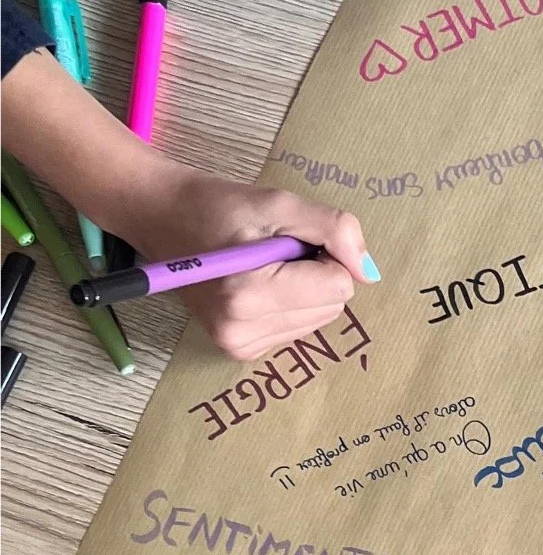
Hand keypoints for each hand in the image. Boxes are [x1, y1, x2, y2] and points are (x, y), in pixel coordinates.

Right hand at [121, 168, 375, 362]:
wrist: (163, 220)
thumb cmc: (219, 207)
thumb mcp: (280, 203)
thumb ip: (334, 230)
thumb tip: (368, 272)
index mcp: (249, 293)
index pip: (338, 286)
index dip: (325, 255)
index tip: (292, 238)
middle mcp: (242, 329)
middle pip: (332, 306)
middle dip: (315, 274)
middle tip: (275, 250)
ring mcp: (239, 345)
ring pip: (319, 320)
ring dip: (304, 289)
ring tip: (263, 266)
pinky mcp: (240, 351)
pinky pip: (298, 329)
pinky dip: (289, 305)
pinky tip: (258, 284)